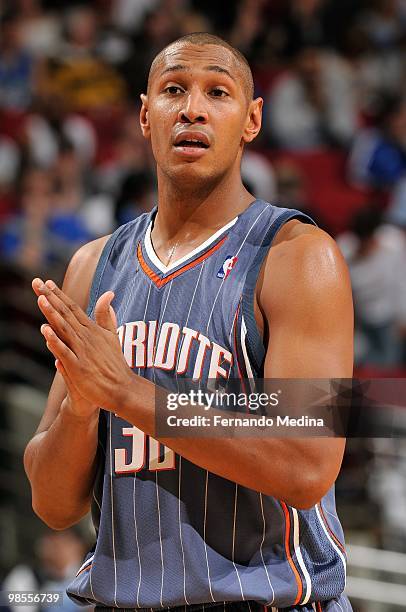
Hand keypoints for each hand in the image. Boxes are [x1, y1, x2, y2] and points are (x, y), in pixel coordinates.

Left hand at [32, 278, 133, 411]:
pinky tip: (45, 331)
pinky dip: (55, 341)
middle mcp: (86, 337)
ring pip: (64, 329)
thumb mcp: (112, 335)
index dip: (59, 295)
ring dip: (52, 313)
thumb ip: (107, 315)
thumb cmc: (115, 364)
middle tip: (37, 283)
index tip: (47, 282)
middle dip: (50, 297)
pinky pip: (64, 352)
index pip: (73, 308)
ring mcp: (82, 351)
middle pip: (65, 314)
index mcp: (92, 330)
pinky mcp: (79, 367)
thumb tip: (108, 293)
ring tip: (41, 299)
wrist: (121, 388)